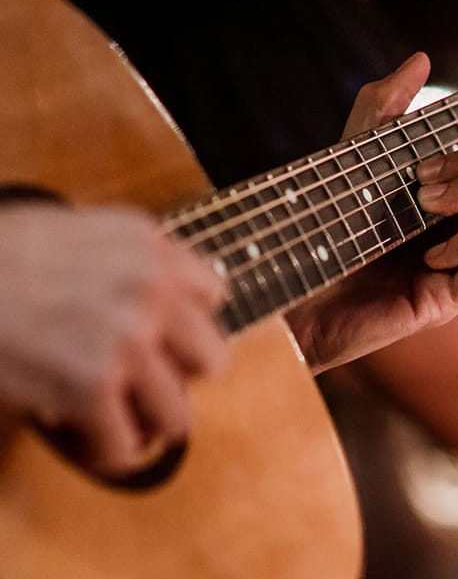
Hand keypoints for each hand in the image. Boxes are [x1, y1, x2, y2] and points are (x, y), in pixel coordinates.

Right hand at [0, 203, 226, 475]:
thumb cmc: (6, 254)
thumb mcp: (87, 230)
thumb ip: (137, 260)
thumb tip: (174, 296)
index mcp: (152, 248)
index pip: (214, 296)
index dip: (187, 321)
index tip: (166, 334)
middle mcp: (150, 290)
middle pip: (211, 359)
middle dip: (180, 373)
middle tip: (147, 377)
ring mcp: (126, 340)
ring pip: (178, 415)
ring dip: (147, 421)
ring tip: (121, 417)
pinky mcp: (91, 386)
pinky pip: (125, 445)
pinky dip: (108, 451)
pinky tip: (90, 438)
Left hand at [286, 53, 457, 371]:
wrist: (289, 281)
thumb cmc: (323, 223)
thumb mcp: (355, 153)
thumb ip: (386, 107)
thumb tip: (421, 58)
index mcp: (452, 208)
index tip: (427, 161)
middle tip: (422, 178)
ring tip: (425, 203)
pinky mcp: (447, 300)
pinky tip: (427, 255)